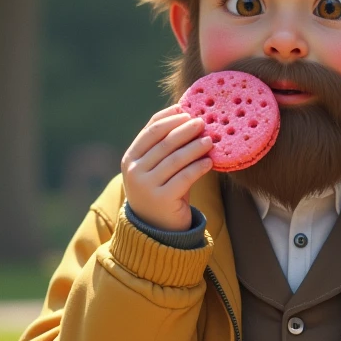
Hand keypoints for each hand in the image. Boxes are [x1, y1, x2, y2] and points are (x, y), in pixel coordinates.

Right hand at [121, 106, 212, 231]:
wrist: (156, 229)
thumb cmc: (162, 190)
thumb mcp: (157, 167)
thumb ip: (164, 146)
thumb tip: (187, 116)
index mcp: (130, 158)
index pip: (151, 130)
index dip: (170, 117)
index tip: (187, 110)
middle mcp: (134, 171)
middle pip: (164, 142)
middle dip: (185, 129)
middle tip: (202, 122)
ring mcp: (146, 186)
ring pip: (175, 158)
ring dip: (194, 147)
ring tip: (210, 140)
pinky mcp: (162, 199)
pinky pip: (184, 177)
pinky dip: (198, 167)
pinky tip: (209, 162)